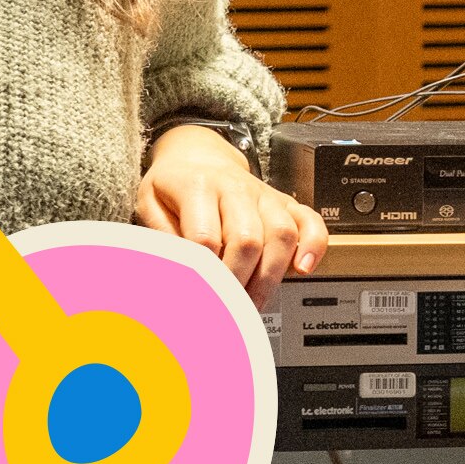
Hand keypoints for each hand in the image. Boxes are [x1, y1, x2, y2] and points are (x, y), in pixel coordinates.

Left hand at [133, 125, 329, 306]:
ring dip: (269, 275)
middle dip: (238, 282)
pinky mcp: (284, 202)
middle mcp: (235, 188)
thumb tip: (175, 276)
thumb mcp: (150, 204)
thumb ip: (161, 239)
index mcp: (198, 186)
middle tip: (227, 308)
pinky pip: (310, 221)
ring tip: (253, 301)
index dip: (203, 275)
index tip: (198, 300)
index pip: (205, 239)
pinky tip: (303, 268)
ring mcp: (264, 194)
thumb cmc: (175, 185)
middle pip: (247, 240)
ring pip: (281, 234)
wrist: (198, 154)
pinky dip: (314, 245)